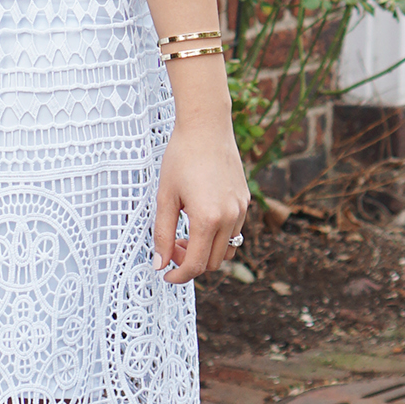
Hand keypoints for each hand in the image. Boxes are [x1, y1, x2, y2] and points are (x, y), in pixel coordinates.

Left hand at [153, 124, 250, 281]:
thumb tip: (159, 264)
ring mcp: (241, 210)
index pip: (195, 264)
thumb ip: (162, 234)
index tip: (166, 274)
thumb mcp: (165, 197)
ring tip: (185, 234)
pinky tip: (200, 219)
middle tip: (171, 247)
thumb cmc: (181, 157)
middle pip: (212, 262)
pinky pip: (234, 231)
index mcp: (207, 219)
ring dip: (206, 251)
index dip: (179, 276)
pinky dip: (217, 237)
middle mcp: (229, 218)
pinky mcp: (245, 201)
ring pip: (227, 250)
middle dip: (190, 262)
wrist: (206, 127)